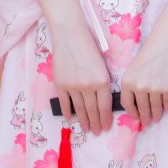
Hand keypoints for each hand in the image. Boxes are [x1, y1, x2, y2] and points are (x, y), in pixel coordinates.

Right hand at [49, 12, 111, 135]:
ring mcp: (73, 86)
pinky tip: (70, 118)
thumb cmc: (90, 47)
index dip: (105, 118)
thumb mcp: (103, 65)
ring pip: (79, 108)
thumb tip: (103, 101)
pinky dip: (68, 111)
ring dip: (83, 120)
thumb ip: (103, 83)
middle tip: (97, 132)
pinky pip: (65, 102)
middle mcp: (88, 86)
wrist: (71, 36)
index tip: (106, 126)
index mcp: (103, 81)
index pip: (105, 106)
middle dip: (96, 123)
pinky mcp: (61, 84)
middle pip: (92, 110)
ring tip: (86, 128)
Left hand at [118, 24, 167, 128]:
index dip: (131, 113)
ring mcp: (154, 89)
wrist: (165, 44)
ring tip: (157, 118)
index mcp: (127, 82)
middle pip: (142, 108)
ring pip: (155, 108)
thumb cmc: (149, 54)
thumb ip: (133, 85)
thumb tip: (137, 102)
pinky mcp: (167, 89)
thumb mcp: (134, 69)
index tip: (135, 117)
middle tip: (147, 123)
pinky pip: (166, 103)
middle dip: (145, 117)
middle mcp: (139, 87)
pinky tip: (166, 108)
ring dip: (156, 115)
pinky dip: (167, 107)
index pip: (127, 103)